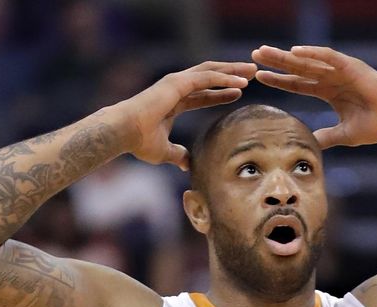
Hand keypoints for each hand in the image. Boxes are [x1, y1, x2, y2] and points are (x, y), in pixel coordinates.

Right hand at [124, 61, 256, 169]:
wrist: (124, 132)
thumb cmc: (139, 141)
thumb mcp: (164, 151)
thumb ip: (177, 154)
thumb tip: (186, 164)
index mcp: (173, 101)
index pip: (202, 94)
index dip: (221, 93)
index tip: (239, 93)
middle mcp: (175, 87)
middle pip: (210, 77)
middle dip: (231, 75)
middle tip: (251, 74)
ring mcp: (176, 82)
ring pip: (211, 72)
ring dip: (233, 71)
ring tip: (252, 71)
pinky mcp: (177, 82)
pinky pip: (207, 78)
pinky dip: (225, 79)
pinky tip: (241, 83)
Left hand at [252, 45, 376, 148]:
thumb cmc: (376, 126)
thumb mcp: (343, 135)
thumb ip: (325, 137)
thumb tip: (309, 144)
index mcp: (329, 91)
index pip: (298, 84)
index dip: (279, 81)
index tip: (259, 78)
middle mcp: (332, 78)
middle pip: (298, 68)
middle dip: (276, 62)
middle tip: (254, 55)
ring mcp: (341, 70)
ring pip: (308, 60)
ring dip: (286, 55)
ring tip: (265, 51)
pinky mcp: (352, 66)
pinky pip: (328, 56)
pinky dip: (312, 52)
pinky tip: (294, 51)